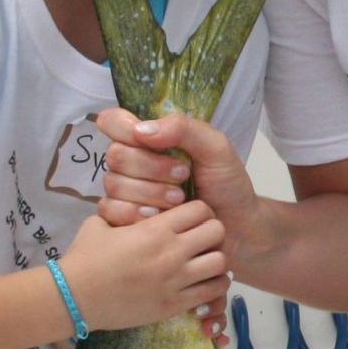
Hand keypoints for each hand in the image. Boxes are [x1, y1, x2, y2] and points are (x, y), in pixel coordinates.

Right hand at [54, 203, 228, 334]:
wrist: (74, 298)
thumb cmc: (84, 259)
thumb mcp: (100, 224)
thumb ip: (121, 213)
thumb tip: (129, 206)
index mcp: (155, 228)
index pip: (200, 209)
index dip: (200, 211)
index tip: (193, 219)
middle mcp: (171, 251)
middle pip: (217, 231)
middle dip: (213, 232)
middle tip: (203, 240)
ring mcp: (175, 280)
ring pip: (220, 262)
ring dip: (216, 260)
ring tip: (206, 262)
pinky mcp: (175, 305)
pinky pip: (212, 292)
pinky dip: (214, 286)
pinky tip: (203, 283)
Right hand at [97, 110, 267, 271]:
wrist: (236, 227)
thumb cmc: (226, 185)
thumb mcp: (215, 148)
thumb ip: (184, 129)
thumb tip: (142, 130)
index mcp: (151, 138)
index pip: (113, 121)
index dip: (123, 127)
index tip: (150, 140)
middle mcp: (133, 162)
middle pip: (116, 155)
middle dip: (152, 167)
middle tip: (183, 176)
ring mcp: (127, 191)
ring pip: (114, 184)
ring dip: (150, 192)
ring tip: (179, 200)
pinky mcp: (124, 218)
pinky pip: (111, 211)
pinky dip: (135, 213)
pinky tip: (158, 217)